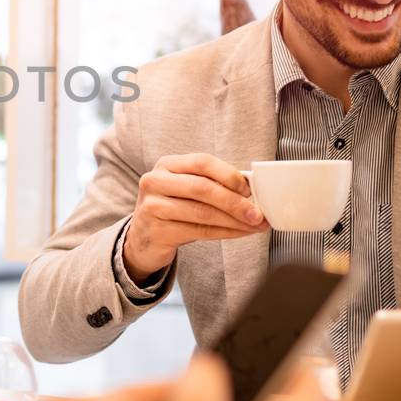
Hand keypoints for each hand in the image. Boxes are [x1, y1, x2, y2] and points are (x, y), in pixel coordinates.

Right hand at [123, 154, 266, 281]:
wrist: (143, 238)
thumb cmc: (173, 210)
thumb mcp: (186, 189)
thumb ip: (212, 184)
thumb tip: (252, 189)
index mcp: (166, 164)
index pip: (201, 162)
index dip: (228, 174)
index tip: (249, 189)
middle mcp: (155, 181)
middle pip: (202, 188)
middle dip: (235, 201)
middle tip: (257, 213)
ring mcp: (153, 206)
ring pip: (203, 212)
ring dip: (234, 220)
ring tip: (254, 225)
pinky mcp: (158, 231)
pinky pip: (199, 231)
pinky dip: (225, 233)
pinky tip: (239, 233)